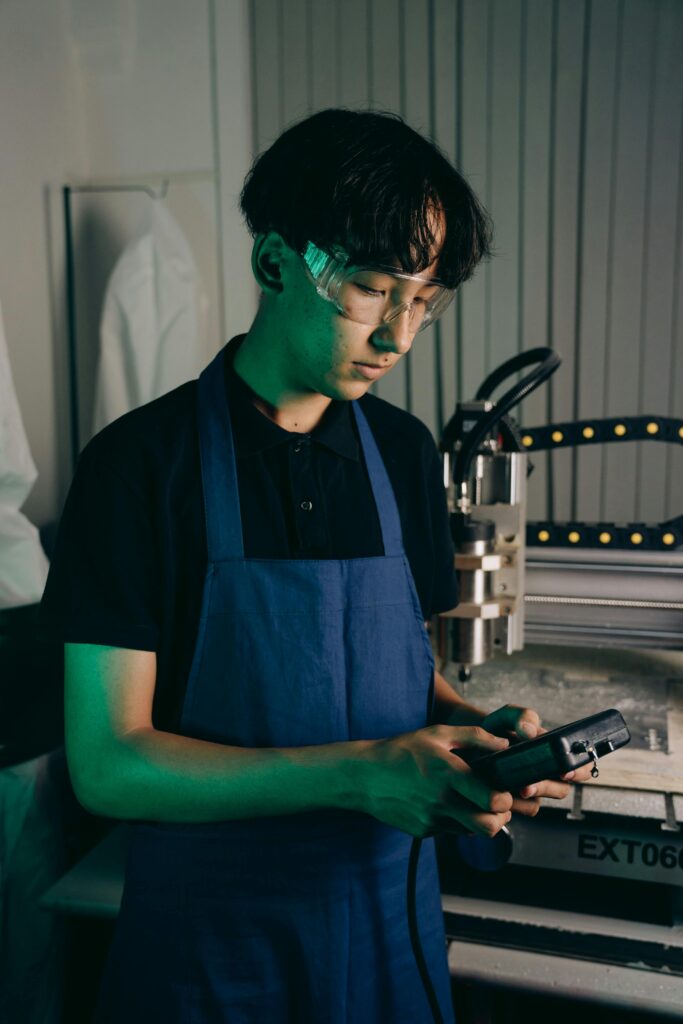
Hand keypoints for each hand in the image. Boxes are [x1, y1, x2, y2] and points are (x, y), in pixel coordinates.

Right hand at [359, 724, 513, 838]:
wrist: (365, 776)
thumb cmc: (402, 751)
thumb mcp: (438, 734)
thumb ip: (475, 736)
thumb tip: (504, 743)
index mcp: (449, 774)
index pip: (492, 799)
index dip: (506, 799)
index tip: (504, 790)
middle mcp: (442, 801)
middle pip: (489, 826)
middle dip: (501, 818)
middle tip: (498, 805)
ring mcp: (432, 819)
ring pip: (473, 832)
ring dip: (480, 820)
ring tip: (476, 803)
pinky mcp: (423, 830)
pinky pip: (451, 831)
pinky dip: (457, 821)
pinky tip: (447, 803)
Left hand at [480, 704, 592, 818]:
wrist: (468, 742)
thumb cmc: (495, 728)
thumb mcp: (507, 716)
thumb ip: (521, 716)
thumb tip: (530, 732)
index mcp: (553, 752)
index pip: (580, 765)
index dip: (579, 770)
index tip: (566, 771)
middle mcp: (545, 774)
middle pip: (561, 788)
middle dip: (547, 788)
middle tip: (531, 784)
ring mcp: (529, 789)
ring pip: (539, 801)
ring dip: (529, 796)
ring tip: (517, 788)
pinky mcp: (512, 802)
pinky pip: (519, 809)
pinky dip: (512, 804)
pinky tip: (501, 793)